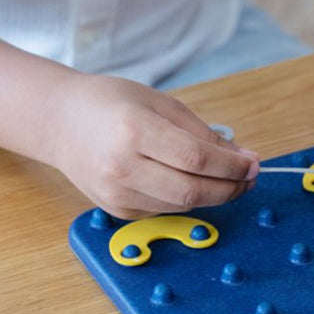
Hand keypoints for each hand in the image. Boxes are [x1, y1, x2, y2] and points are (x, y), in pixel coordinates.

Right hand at [48, 74, 259, 218]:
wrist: (60, 122)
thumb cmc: (111, 104)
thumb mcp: (159, 103)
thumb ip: (201, 132)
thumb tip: (242, 158)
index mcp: (133, 130)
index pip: (196, 158)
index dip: (232, 166)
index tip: (253, 163)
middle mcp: (120, 166)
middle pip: (191, 190)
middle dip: (229, 188)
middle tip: (248, 179)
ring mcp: (115, 193)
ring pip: (180, 205)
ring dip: (212, 196)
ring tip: (228, 180)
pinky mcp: (115, 209)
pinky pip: (163, 210)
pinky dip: (185, 200)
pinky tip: (190, 183)